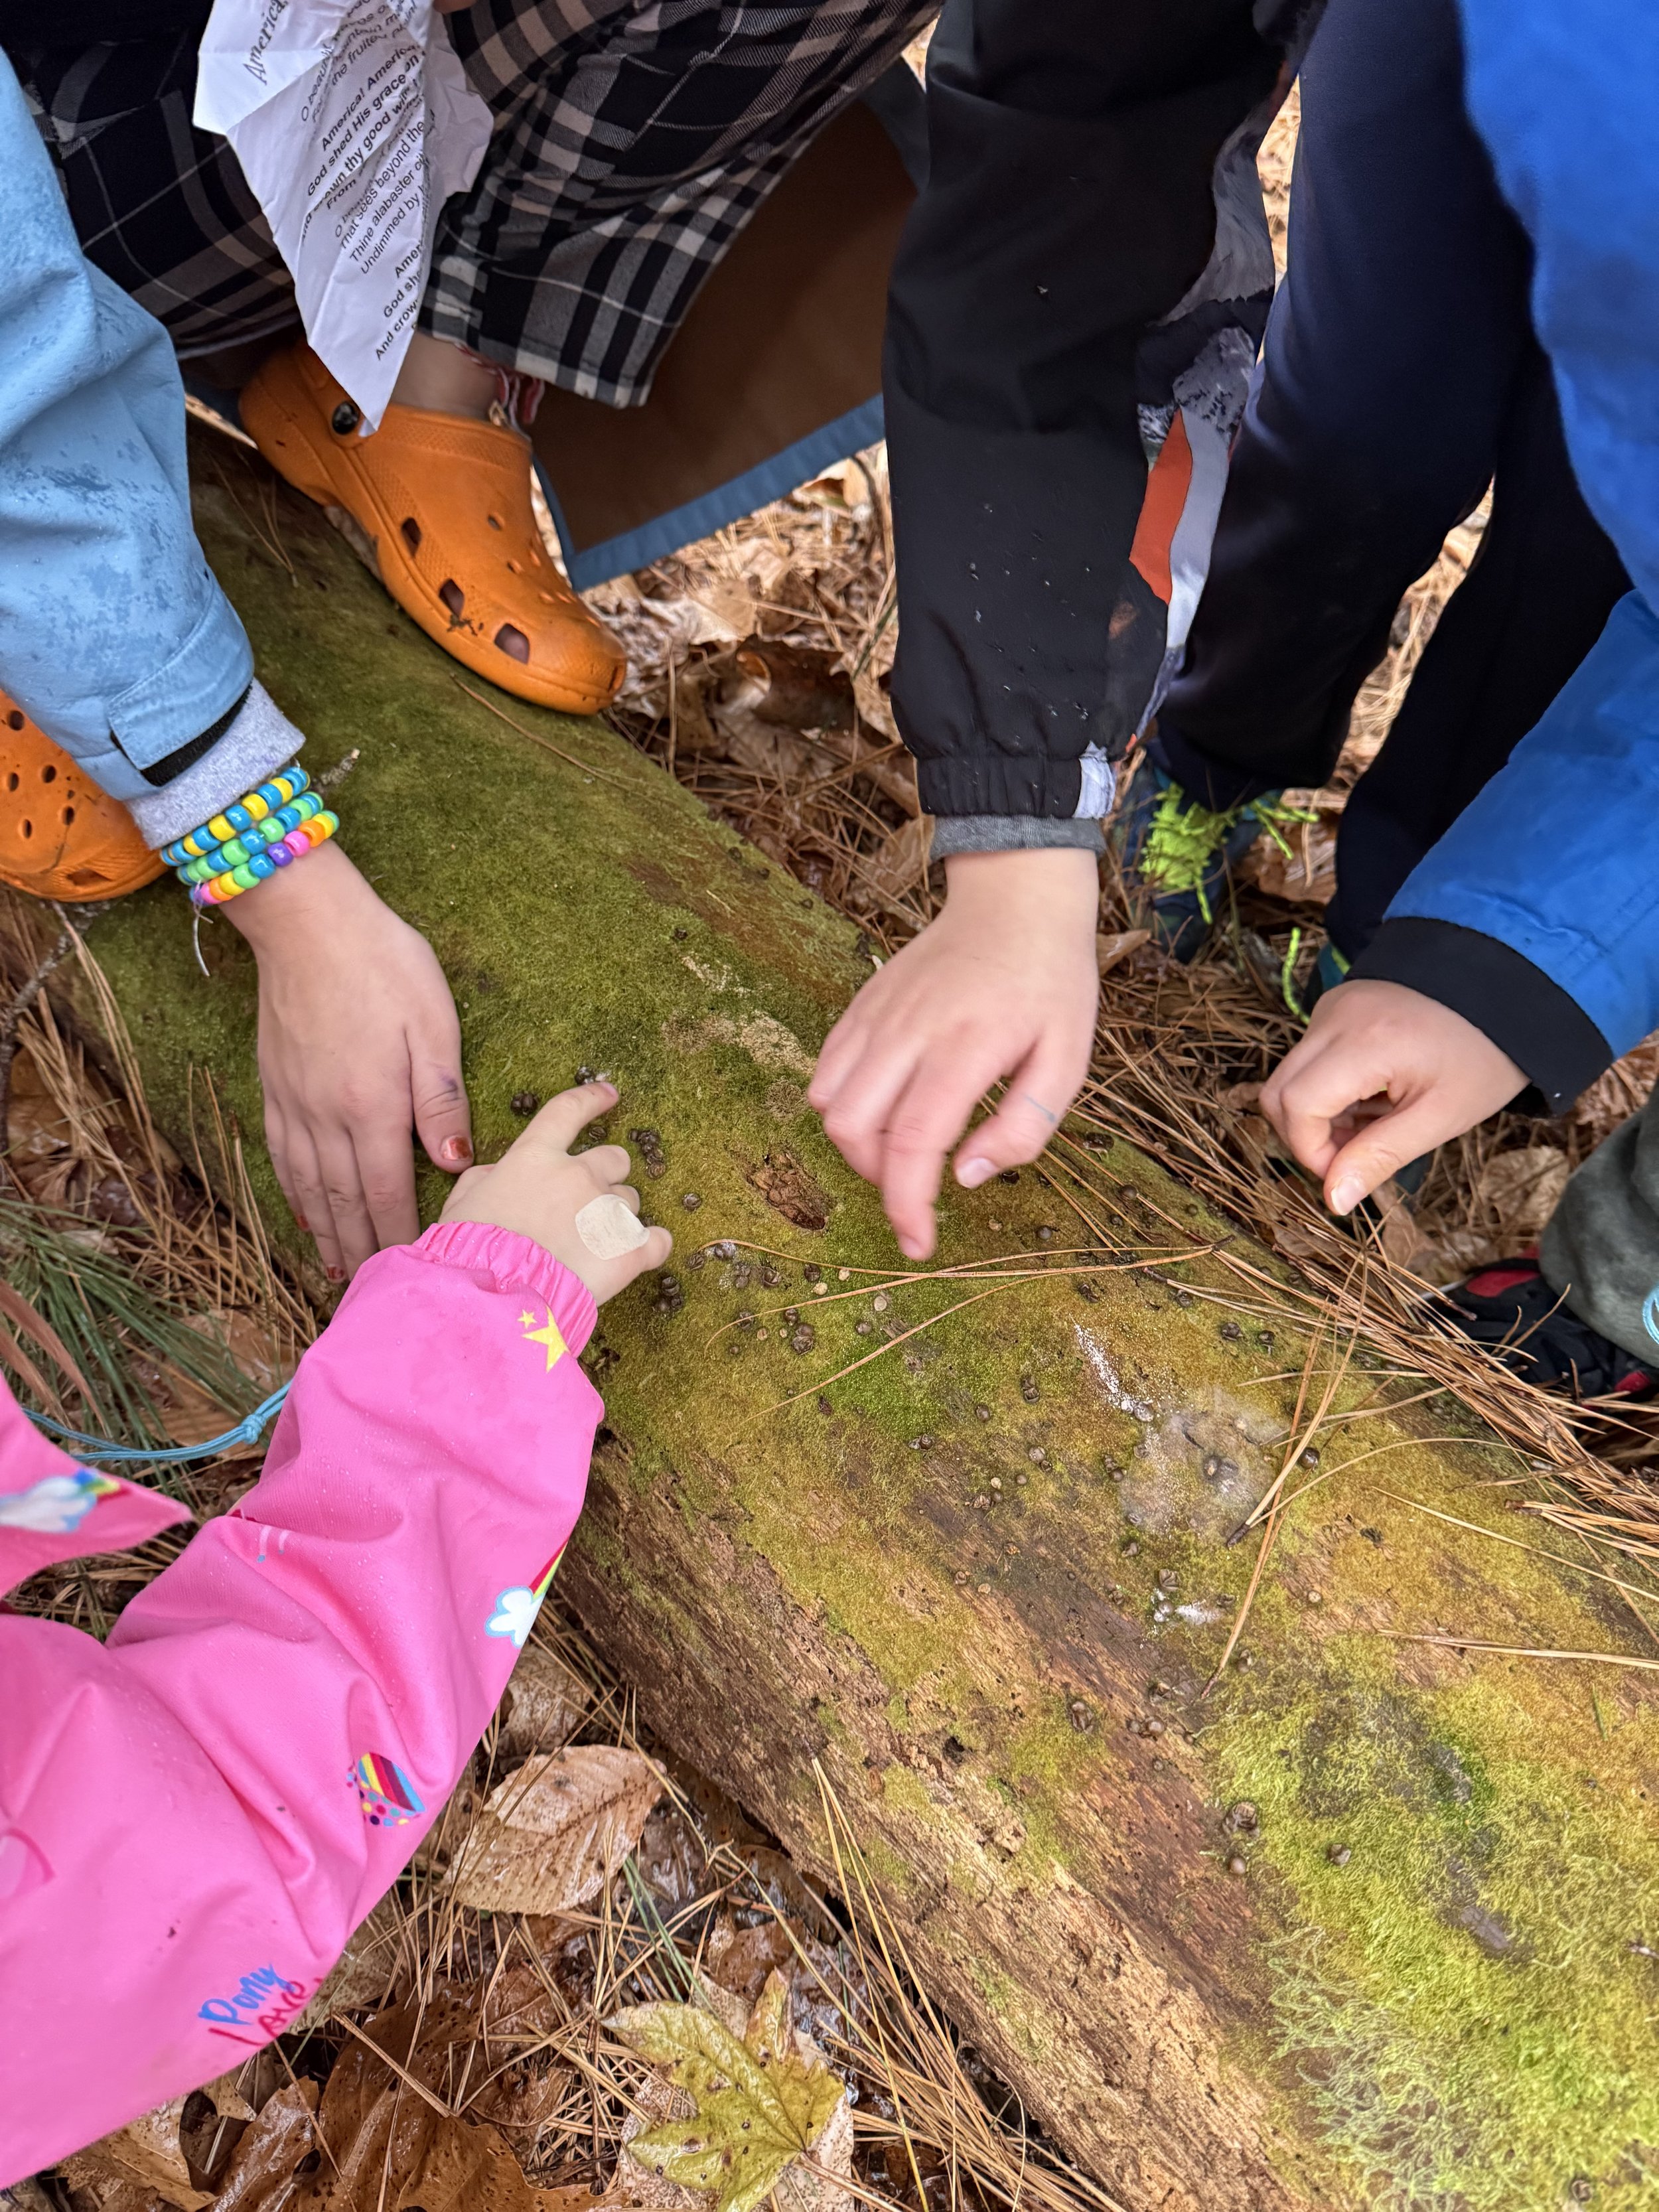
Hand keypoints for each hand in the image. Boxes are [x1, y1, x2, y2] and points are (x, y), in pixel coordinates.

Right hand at [222, 841, 472, 1279]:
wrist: (308, 921)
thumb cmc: (383, 964)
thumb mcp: (433, 1026)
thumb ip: (443, 1100)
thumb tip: (457, 1164)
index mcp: (372, 1105)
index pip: (389, 1191)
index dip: (401, 1237)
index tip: (415, 1271)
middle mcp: (326, 1115)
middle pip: (346, 1201)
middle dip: (364, 1250)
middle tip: (376, 1293)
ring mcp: (294, 1102)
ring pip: (311, 1186)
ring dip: (328, 1232)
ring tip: (340, 1270)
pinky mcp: (276, 1085)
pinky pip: (283, 1155)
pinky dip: (295, 1193)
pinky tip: (307, 1212)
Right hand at [441, 1081, 672, 1301]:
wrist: (494, 1299)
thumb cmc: (468, 1253)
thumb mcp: (461, 1204)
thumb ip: (486, 1179)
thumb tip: (499, 1176)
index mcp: (535, 1157)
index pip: (568, 1112)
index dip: (592, 1099)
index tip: (610, 1095)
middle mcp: (578, 1175)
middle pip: (614, 1159)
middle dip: (605, 1176)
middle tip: (584, 1206)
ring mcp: (607, 1211)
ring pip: (629, 1202)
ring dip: (615, 1217)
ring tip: (588, 1249)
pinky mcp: (630, 1251)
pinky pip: (658, 1241)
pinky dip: (652, 1247)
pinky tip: (638, 1258)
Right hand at [809, 847, 1099, 1259]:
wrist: (1016, 899)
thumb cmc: (1050, 983)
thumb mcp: (1067, 1059)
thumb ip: (1023, 1126)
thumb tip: (966, 1177)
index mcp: (964, 1047)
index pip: (913, 1142)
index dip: (907, 1205)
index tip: (918, 1244)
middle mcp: (908, 1031)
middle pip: (852, 1128)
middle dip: (878, 1179)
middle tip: (920, 1187)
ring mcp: (878, 1014)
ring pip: (829, 1103)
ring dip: (858, 1144)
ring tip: (905, 1144)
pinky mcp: (862, 1004)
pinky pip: (827, 1069)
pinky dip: (843, 1104)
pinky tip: (886, 1106)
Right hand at [1261, 978, 1524, 1213]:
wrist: (1506, 986)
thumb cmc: (1484, 1054)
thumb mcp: (1442, 1116)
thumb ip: (1381, 1156)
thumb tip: (1333, 1201)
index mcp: (1364, 1043)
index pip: (1296, 1106)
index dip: (1310, 1151)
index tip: (1347, 1173)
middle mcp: (1334, 1017)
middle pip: (1278, 1092)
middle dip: (1306, 1136)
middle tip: (1354, 1153)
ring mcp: (1331, 1006)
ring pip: (1291, 1077)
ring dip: (1319, 1114)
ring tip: (1373, 1120)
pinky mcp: (1336, 1004)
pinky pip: (1309, 1057)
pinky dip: (1329, 1088)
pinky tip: (1373, 1093)